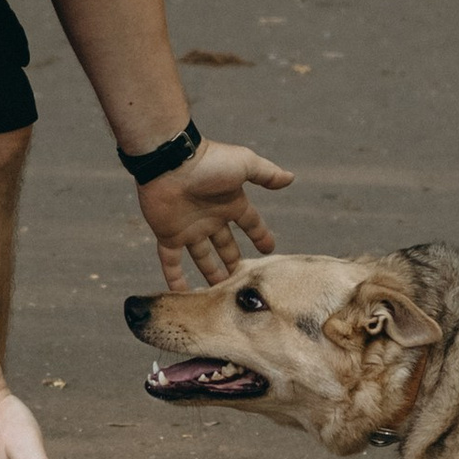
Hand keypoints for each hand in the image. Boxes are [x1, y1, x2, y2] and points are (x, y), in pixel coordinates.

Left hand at [140, 138, 292, 289]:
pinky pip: (171, 262)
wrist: (169, 161)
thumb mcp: (244, 164)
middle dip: (234, 262)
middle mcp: (211, 217)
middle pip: (226, 245)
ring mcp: (189, 228)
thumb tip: (290, 178)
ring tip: (220, 297)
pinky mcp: (168, 235)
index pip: (250, 223)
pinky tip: (182, 296)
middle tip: (242, 284)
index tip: (270, 251)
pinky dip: (175, 279)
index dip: (260, 236)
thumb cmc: (208, 161)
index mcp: (230, 202)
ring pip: (202, 257)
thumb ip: (266, 174)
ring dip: (211, 275)